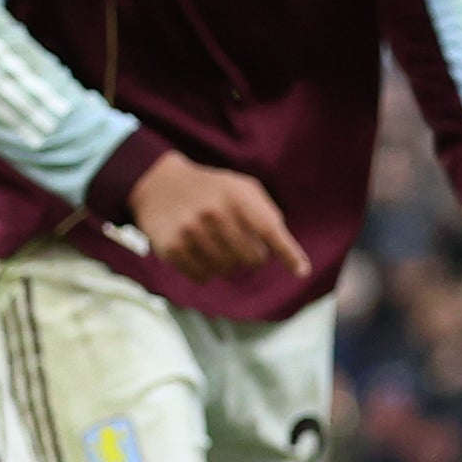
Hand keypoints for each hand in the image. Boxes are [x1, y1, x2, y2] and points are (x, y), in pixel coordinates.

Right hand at [129, 153, 312, 284]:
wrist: (160, 184)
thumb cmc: (212, 190)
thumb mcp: (241, 188)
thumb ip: (265, 213)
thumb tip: (284, 248)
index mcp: (237, 195)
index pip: (270, 229)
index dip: (288, 253)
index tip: (302, 271)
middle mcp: (214, 213)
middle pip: (252, 258)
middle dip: (252, 256)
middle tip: (241, 244)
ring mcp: (191, 232)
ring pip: (227, 270)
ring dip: (228, 264)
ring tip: (218, 245)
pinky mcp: (172, 249)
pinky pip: (203, 277)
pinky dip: (206, 271)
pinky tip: (200, 253)